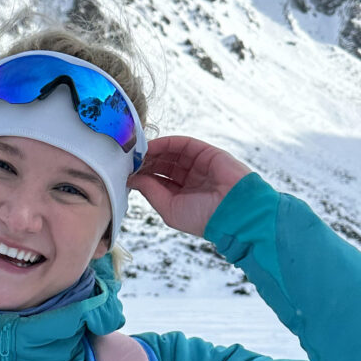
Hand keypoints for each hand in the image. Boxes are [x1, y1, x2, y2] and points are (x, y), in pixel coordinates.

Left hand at [128, 136, 251, 236]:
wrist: (235, 211)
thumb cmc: (203, 217)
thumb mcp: (169, 208)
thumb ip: (150, 191)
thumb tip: (131, 179)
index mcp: (182, 196)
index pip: (157, 181)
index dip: (141, 175)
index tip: (125, 172)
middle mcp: (189, 180)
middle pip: (161, 165)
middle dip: (144, 162)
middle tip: (126, 159)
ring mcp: (198, 165)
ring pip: (170, 153)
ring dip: (152, 151)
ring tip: (135, 152)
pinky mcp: (206, 152)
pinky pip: (182, 144)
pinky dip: (165, 143)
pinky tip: (150, 146)